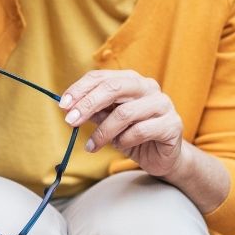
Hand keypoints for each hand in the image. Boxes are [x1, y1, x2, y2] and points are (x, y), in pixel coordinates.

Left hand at [60, 69, 183, 177]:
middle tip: (70, 121)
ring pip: (125, 112)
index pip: (101, 77)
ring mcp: (163, 104)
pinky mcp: (172, 124)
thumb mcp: (108, 122)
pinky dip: (124, 140)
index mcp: (131, 80)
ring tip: (93, 144)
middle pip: (113, 88)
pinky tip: (120, 146)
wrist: (163, 157)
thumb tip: (68, 107)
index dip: (80, 89)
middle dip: (88, 104)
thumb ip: (93, 112)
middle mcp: (148, 86)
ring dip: (104, 131)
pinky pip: (140, 130)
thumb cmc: (133, 135)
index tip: (63, 105)